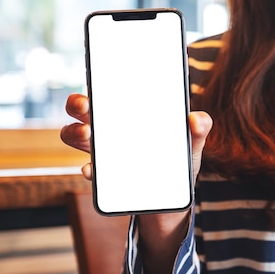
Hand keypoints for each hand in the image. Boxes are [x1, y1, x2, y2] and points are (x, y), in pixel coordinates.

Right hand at [59, 93, 213, 181]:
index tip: (96, 78)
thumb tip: (196, 119)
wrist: (173, 196)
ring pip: (76, 137)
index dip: (95, 81)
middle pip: (81, 111)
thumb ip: (199, 129)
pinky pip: (90, 171)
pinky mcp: (104, 178)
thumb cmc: (177, 158)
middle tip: (86, 105)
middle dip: (78, 103)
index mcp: (127, 112)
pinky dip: (89, 170)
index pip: (105, 91)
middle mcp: (108, 129)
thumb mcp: (192, 142)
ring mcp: (103, 153)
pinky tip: (93, 170)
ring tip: (89, 134)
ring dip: (76, 133)